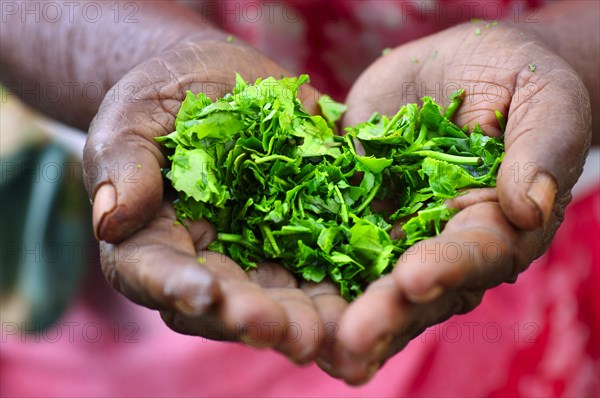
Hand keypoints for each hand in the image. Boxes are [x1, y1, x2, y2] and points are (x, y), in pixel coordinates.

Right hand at [83, 39, 346, 362]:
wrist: (219, 81)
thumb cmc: (164, 97)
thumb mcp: (134, 116)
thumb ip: (124, 162)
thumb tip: (112, 218)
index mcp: (152, 238)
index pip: (154, 271)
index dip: (176, 287)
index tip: (205, 294)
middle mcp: (206, 260)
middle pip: (225, 302)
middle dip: (257, 319)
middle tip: (290, 334)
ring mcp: (256, 254)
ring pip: (278, 299)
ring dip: (307, 321)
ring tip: (336, 334)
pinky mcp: (303, 238)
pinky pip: (324, 269)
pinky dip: (347, 291)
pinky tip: (372, 304)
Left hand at [321, 22, 590, 382]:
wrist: (462, 64)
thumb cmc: (517, 79)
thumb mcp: (543, 102)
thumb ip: (540, 151)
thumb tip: (531, 207)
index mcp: (498, 224)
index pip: (476, 254)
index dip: (447, 268)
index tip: (414, 278)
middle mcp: (443, 240)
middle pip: (417, 286)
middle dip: (385, 312)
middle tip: (352, 339)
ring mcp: (395, 227)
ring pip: (370, 278)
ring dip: (344, 312)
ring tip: (316, 345)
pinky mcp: (355, 205)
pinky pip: (330, 237)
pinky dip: (310, 267)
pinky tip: (284, 302)